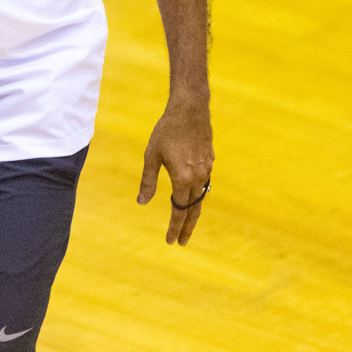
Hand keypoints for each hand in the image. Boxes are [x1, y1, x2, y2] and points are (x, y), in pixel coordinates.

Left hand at [138, 97, 213, 245]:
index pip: (179, 211)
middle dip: (187, 227)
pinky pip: (204, 182)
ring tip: (187, 223)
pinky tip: (192, 194)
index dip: (174, 227)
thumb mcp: (152, 156)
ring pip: (200, 197)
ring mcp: (206, 169)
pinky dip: (198, 194)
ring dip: (193, 211)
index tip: (170, 241)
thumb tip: (142, 202)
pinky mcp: (209, 160)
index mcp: (183, 179)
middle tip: (181, 242)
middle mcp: (198, 178)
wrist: (190, 109)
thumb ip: (148, 181)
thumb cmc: (167, 131)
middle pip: (193, 209)